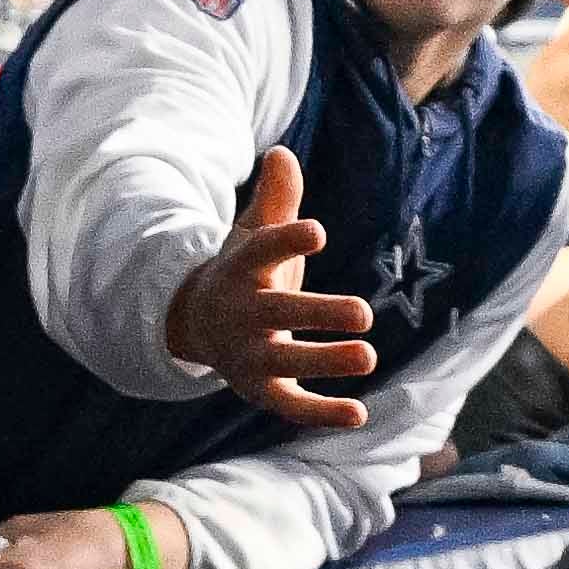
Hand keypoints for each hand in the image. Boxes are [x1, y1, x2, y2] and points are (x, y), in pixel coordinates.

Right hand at [163, 143, 379, 428]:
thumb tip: (281, 154)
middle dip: (319, 314)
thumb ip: (275, 200)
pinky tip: (360, 413)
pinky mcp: (261, 390)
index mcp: (242, 270)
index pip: (263, 251)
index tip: (318, 231)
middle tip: (364, 313)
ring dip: (326, 361)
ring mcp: (249, 355)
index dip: (287, 241)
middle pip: (279, 313)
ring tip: (369, 356)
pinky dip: (322, 413)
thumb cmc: (244, 274)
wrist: (200, 325)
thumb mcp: (254, 235)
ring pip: (287, 362)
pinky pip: (291, 405)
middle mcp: (242, 314)